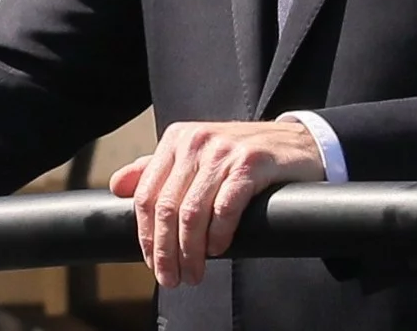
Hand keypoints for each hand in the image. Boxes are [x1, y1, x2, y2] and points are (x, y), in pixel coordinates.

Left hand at [110, 119, 325, 288]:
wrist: (299, 144)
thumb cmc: (245, 156)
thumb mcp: (199, 156)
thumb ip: (158, 169)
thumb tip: (117, 186)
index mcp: (177, 139)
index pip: (147, 194)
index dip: (146, 235)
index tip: (152, 262)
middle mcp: (197, 141)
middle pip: (167, 208)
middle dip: (166, 251)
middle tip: (172, 278)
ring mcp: (224, 151)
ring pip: (192, 213)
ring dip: (190, 252)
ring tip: (194, 273)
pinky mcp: (251, 163)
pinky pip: (224, 208)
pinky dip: (218, 235)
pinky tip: (220, 249)